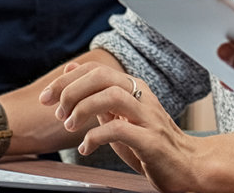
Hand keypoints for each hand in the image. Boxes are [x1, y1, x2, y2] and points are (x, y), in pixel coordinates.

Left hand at [39, 60, 200, 191]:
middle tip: (56, 111)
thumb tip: (71, 71)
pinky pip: (120, 130)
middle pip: (102, 76)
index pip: (96, 69)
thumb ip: (96, 95)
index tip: (46, 97)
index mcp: (133, 87)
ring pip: (111, 96)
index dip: (67, 79)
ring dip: (84, 109)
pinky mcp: (151, 141)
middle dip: (71, 90)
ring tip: (70, 126)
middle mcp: (141, 96)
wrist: (187, 165)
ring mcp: (147, 117)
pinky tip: (86, 147)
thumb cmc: (149, 142)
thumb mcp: (119, 115)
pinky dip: (96, 137)